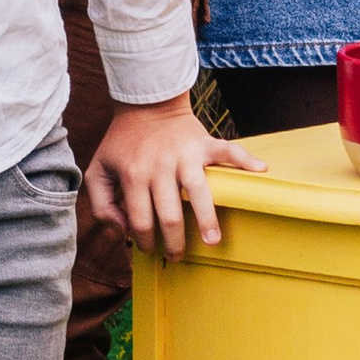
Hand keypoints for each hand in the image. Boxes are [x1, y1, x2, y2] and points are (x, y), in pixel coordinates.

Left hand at [86, 99, 264, 257]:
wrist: (145, 103)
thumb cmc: (122, 141)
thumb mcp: (98, 169)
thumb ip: (100, 203)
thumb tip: (122, 230)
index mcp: (134, 175)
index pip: (140, 221)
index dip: (144, 241)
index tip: (149, 250)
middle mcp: (161, 167)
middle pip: (170, 215)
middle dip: (174, 243)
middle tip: (177, 256)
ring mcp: (186, 155)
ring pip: (200, 193)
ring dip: (207, 220)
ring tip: (213, 241)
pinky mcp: (204, 143)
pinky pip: (229, 152)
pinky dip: (246, 160)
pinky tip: (261, 171)